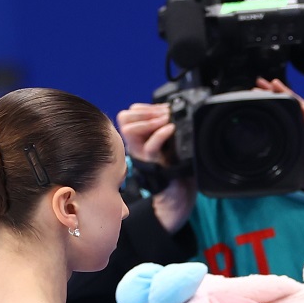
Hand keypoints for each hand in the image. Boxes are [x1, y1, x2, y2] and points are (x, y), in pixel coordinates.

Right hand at [116, 103, 194, 231]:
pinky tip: (171, 129)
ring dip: (149, 120)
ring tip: (166, 120)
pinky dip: (160, 134)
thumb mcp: (169, 143)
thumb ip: (164, 128)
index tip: (161, 109)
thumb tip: (170, 108)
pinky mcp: (152, 164)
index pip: (129, 114)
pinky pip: (150, 146)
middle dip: (145, 111)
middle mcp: (136, 146)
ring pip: (130, 129)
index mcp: (138, 139)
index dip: (144, 108)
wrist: (179, 194)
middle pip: (125, 118)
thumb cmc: (176, 168)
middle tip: (162, 113)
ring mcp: (142, 155)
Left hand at [256, 78, 303, 195]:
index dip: (275, 108)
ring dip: (289, 96)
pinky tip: (297, 103)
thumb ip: (296, 172)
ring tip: (274, 85)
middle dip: (277, 96)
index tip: (258, 100)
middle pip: (294, 108)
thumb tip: (279, 176)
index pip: (289, 119)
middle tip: (259, 84)